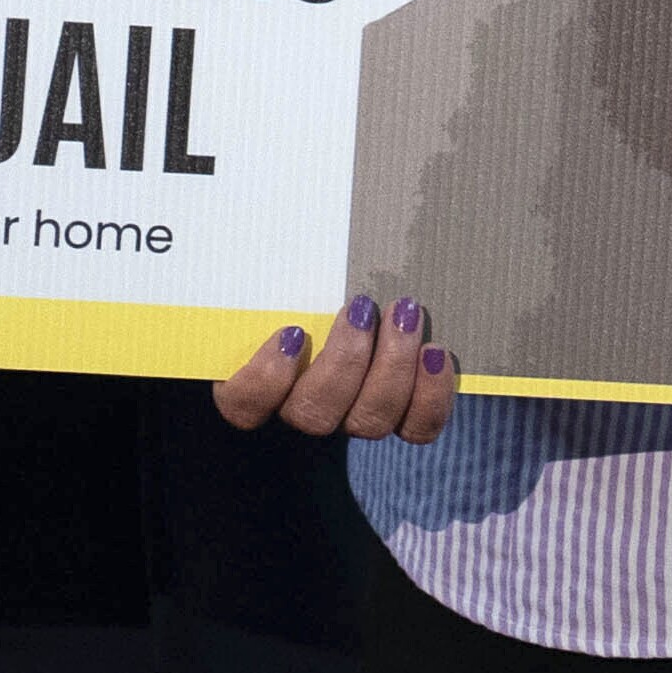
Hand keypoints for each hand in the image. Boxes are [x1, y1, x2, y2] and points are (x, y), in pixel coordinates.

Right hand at [215, 291, 456, 441]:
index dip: (265, 379)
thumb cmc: (315, 281)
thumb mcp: (280, 276)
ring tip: (403, 313)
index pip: (242, 407)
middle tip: (363, 307)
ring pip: (368, 421)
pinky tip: (434, 351)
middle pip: (314, 414)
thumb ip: (260, 280)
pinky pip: (417, 429)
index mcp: (262, 383)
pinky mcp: (402, 417)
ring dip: (391, 364)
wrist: (378, 295)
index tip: (293, 331)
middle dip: (344, 359)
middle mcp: (306, 409)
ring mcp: (354, 417)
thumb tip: (237, 243)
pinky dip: (430, 395)